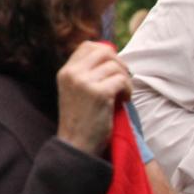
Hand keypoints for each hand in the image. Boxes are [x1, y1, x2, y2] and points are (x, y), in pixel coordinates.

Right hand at [55, 41, 131, 155]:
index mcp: (65, 72)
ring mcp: (85, 82)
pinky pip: (122, 80)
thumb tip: (110, 54)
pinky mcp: (99, 94)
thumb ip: (86, 73)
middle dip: (118, 62)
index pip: (88, 46)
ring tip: (124, 93)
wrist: (76, 147)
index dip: (105, 53)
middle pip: (104, 51)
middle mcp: (73, 74)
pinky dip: (128, 89)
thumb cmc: (80, 120)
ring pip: (115, 66)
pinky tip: (125, 100)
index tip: (112, 68)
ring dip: (125, 78)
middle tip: (123, 78)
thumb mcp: (75, 91)